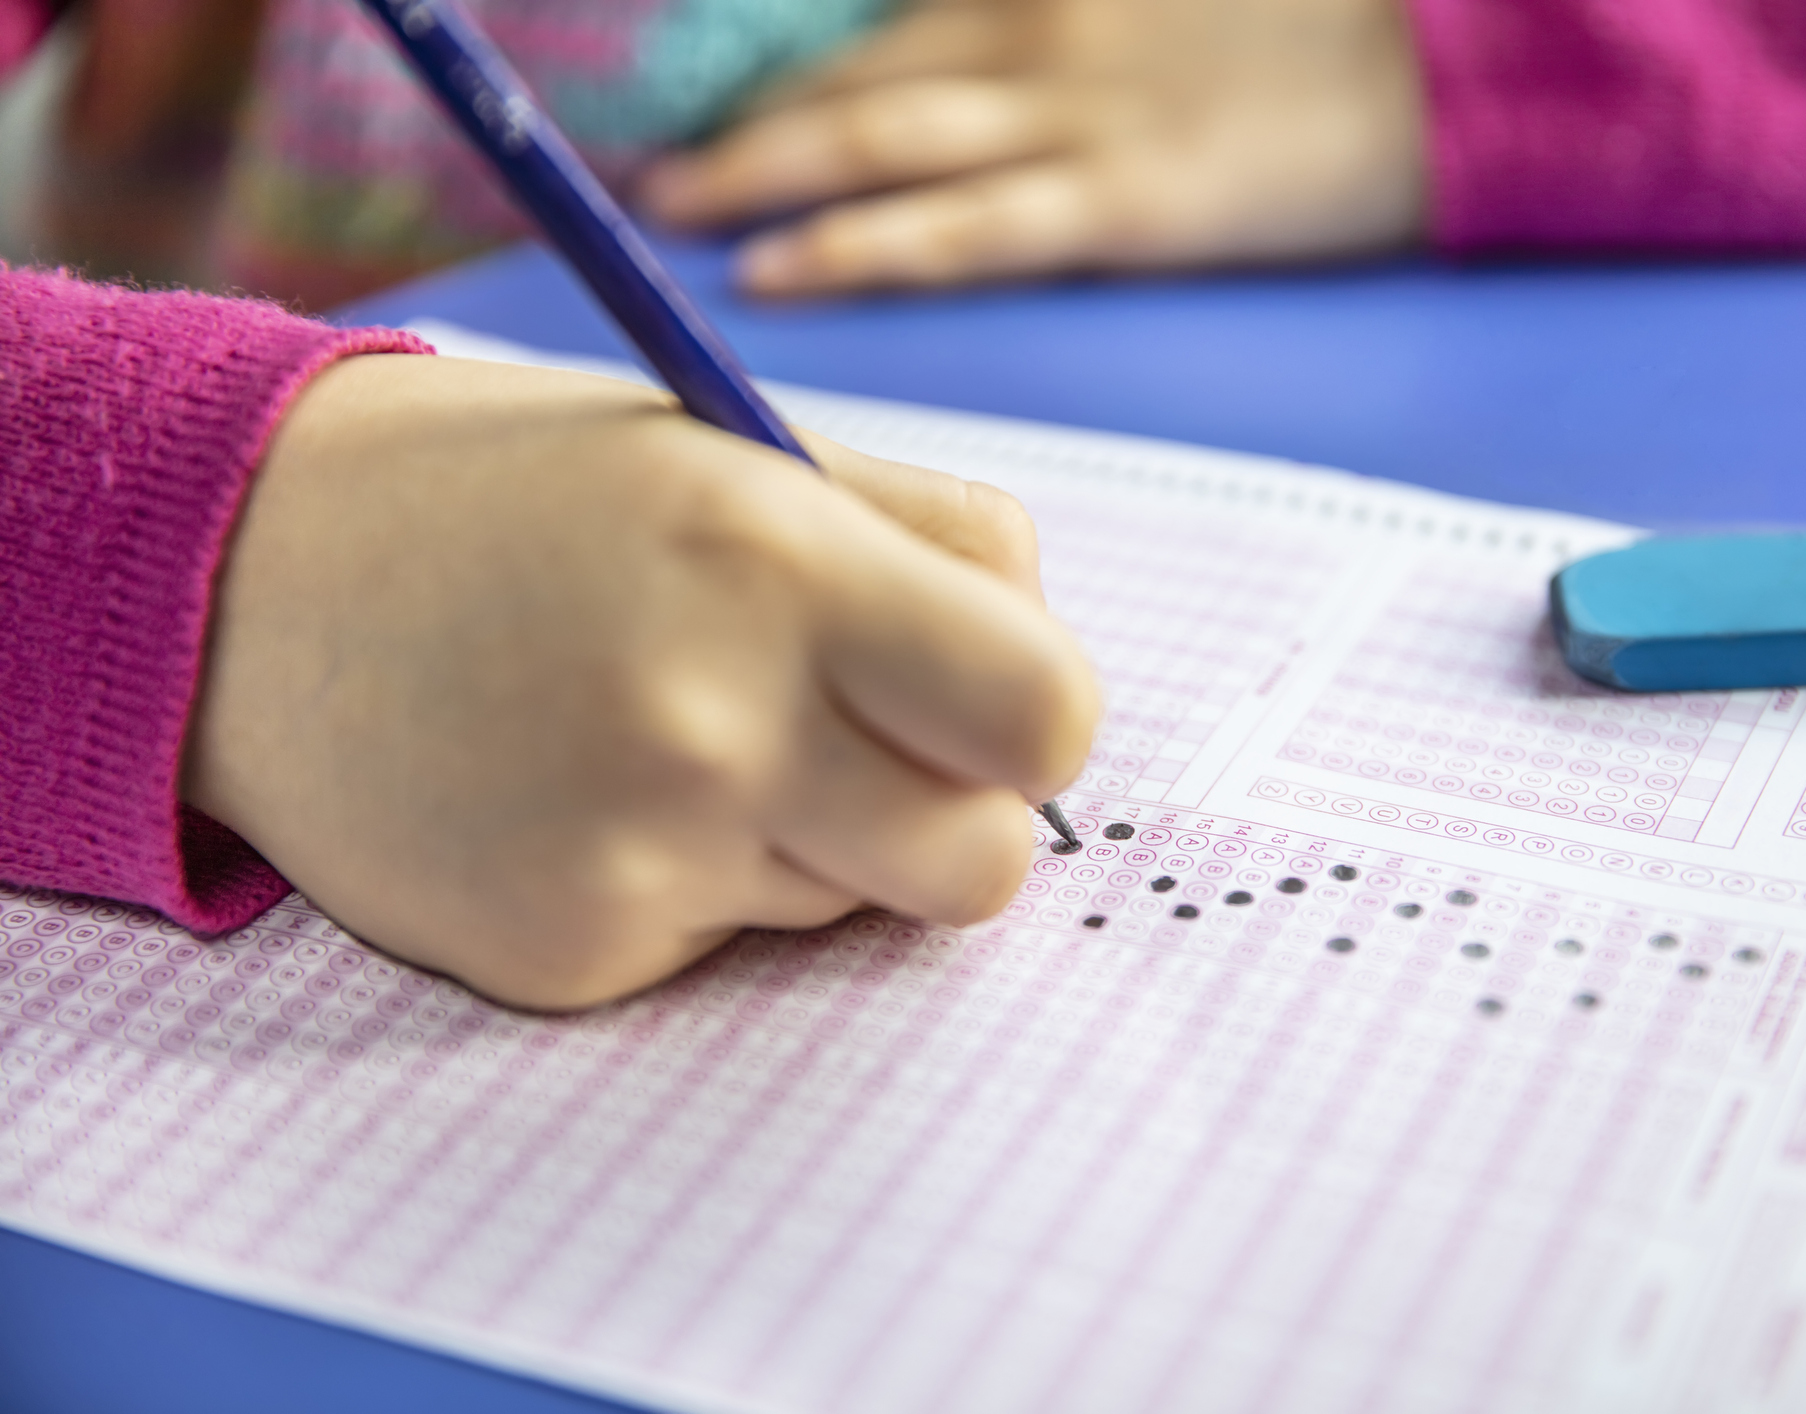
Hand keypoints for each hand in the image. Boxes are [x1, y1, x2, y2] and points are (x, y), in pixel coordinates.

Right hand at [183, 355, 1099, 1009]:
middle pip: (986, 861)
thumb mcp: (740, 449)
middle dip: (952, 812)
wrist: (251, 578)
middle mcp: (715, 721)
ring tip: (669, 733)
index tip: (986, 702)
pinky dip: (694, 884)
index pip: (1049, 719)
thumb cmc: (530, 496)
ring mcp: (637, 856)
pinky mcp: (571, 954)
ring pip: (859, 905)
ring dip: (813, 837)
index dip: (1037, 721)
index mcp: (781, 561)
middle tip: (857, 739)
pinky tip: (585, 796)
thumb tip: (1051, 689)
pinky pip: (731, 944)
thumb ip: (936, 548)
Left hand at [639, 0, 1425, 294]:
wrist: (1447, 60)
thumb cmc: (1309, 24)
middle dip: (730, 117)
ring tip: (658, 209)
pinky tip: (773, 270)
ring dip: (755, 173)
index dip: (768, 58)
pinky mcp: (1122, 203)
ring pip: (875, 143)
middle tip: (620, 157)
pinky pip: (962, 230)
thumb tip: (953, 50)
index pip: (869, 22)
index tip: (675, 87)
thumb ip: (1046, 14)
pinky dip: (860, 247)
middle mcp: (1030, 34)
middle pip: (844, 76)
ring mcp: (1071, 117)